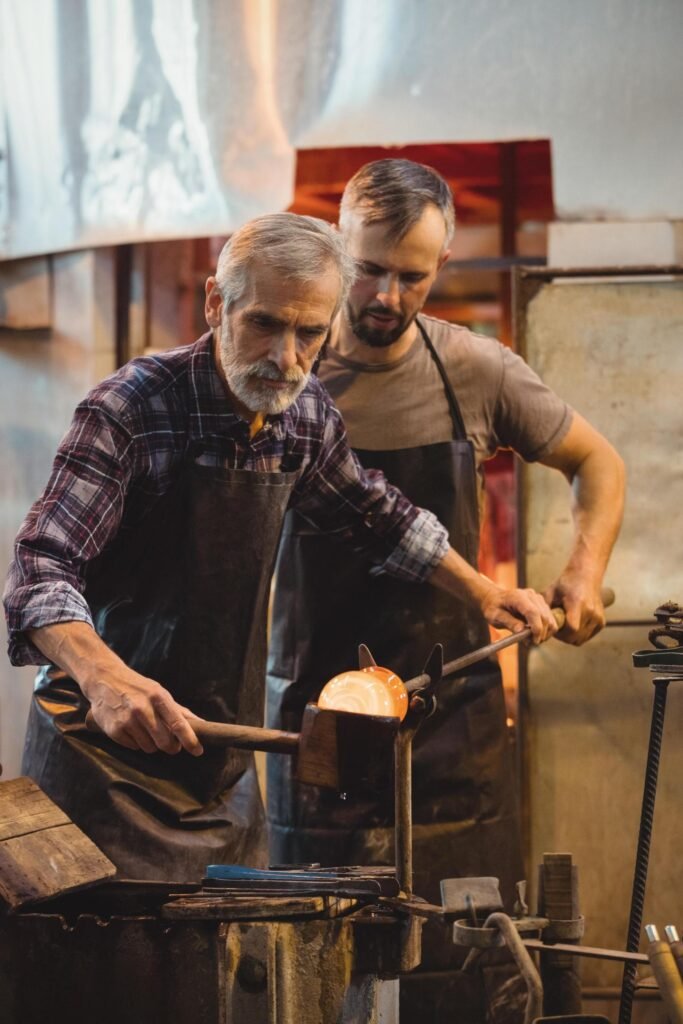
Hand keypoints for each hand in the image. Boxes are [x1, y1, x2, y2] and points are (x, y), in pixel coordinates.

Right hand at [84, 669, 203, 755]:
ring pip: (149, 748)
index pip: (178, 723)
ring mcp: (127, 720)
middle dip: (171, 747)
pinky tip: (132, 729)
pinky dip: (136, 743)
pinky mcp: (114, 730)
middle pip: (165, 741)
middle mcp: (142, 708)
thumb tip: (201, 724)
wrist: (104, 679)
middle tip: (171, 744)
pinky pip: (134, 747)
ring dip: (152, 744)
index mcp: (158, 697)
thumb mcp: (159, 692)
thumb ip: (179, 710)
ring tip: (146, 730)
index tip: (198, 751)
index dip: (189, 740)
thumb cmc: (138, 687)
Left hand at [479, 583, 557, 643]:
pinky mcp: (542, 604)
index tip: (534, 641)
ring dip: (545, 633)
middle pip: (544, 616)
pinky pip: (550, 619)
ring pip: (550, 619)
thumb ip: (508, 622)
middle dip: (541, 633)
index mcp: (518, 597)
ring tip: (532, 639)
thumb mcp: (495, 616)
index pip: (533, 612)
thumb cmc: (493, 607)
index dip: (536, 628)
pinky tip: (535, 634)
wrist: (495, 599)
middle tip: (531, 643)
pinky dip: (546, 630)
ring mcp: (538, 599)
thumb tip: (521, 630)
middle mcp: (531, 595)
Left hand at [543, 574, 605, 645]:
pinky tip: (573, 625)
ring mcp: (598, 617)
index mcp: (577, 603)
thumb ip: (543, 609)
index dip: (560, 633)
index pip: (571, 629)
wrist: (586, 574)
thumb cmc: (566, 583)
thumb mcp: (551, 592)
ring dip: (571, 637)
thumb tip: (535, 624)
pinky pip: (588, 636)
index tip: (553, 627)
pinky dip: (580, 635)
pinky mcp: (602, 621)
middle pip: (576, 637)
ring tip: (564, 625)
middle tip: (557, 628)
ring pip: (582, 639)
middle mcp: (591, 611)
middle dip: (564, 637)